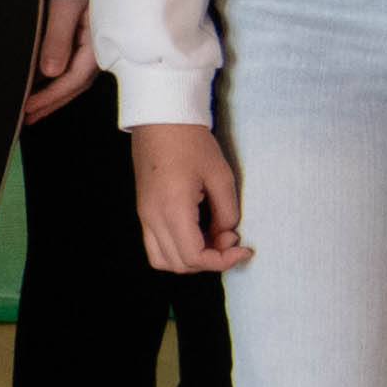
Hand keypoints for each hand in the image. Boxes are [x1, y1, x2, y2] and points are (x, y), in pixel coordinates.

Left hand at [20, 0, 98, 126]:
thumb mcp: (64, 7)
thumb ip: (57, 38)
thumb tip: (49, 72)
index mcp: (98, 43)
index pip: (72, 79)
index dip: (49, 97)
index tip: (27, 109)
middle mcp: (99, 49)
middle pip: (74, 85)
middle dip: (50, 103)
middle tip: (26, 118)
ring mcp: (94, 47)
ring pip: (73, 79)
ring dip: (52, 95)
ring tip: (30, 111)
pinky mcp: (87, 42)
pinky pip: (72, 67)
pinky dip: (56, 80)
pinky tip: (40, 87)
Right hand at [131, 119, 250, 273]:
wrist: (160, 122)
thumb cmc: (192, 144)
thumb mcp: (221, 177)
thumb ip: (227, 213)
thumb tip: (226, 234)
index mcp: (173, 209)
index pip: (194, 256)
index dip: (222, 261)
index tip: (242, 248)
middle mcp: (153, 217)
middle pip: (178, 264)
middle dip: (209, 261)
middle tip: (230, 239)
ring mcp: (145, 215)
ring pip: (163, 260)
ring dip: (190, 259)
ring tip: (213, 239)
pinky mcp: (144, 211)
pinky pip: (156, 245)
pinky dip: (178, 249)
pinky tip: (198, 233)